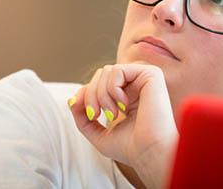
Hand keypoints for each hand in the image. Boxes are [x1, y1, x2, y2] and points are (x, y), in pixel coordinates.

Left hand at [68, 63, 177, 187]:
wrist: (149, 153)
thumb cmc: (129, 148)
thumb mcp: (97, 133)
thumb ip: (82, 117)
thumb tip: (72, 100)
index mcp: (127, 95)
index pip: (99, 83)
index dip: (85, 94)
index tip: (88, 115)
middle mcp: (136, 84)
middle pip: (101, 74)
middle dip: (91, 94)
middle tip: (96, 115)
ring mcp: (144, 78)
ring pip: (107, 71)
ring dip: (101, 94)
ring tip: (113, 113)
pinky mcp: (151, 74)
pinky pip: (118, 70)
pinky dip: (112, 88)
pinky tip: (124, 105)